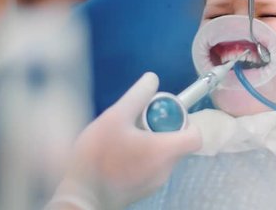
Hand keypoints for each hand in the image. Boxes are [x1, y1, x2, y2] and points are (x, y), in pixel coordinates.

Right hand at [51, 73, 200, 208]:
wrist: (80, 197)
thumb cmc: (98, 157)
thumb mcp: (115, 116)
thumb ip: (137, 95)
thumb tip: (152, 78)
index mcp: (166, 151)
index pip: (196, 136)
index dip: (187, 121)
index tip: (166, 114)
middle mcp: (166, 169)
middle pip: (177, 143)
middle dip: (161, 128)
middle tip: (138, 121)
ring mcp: (155, 183)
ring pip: (162, 155)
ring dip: (150, 143)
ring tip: (124, 137)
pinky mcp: (142, 191)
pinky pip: (151, 168)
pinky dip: (142, 158)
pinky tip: (118, 154)